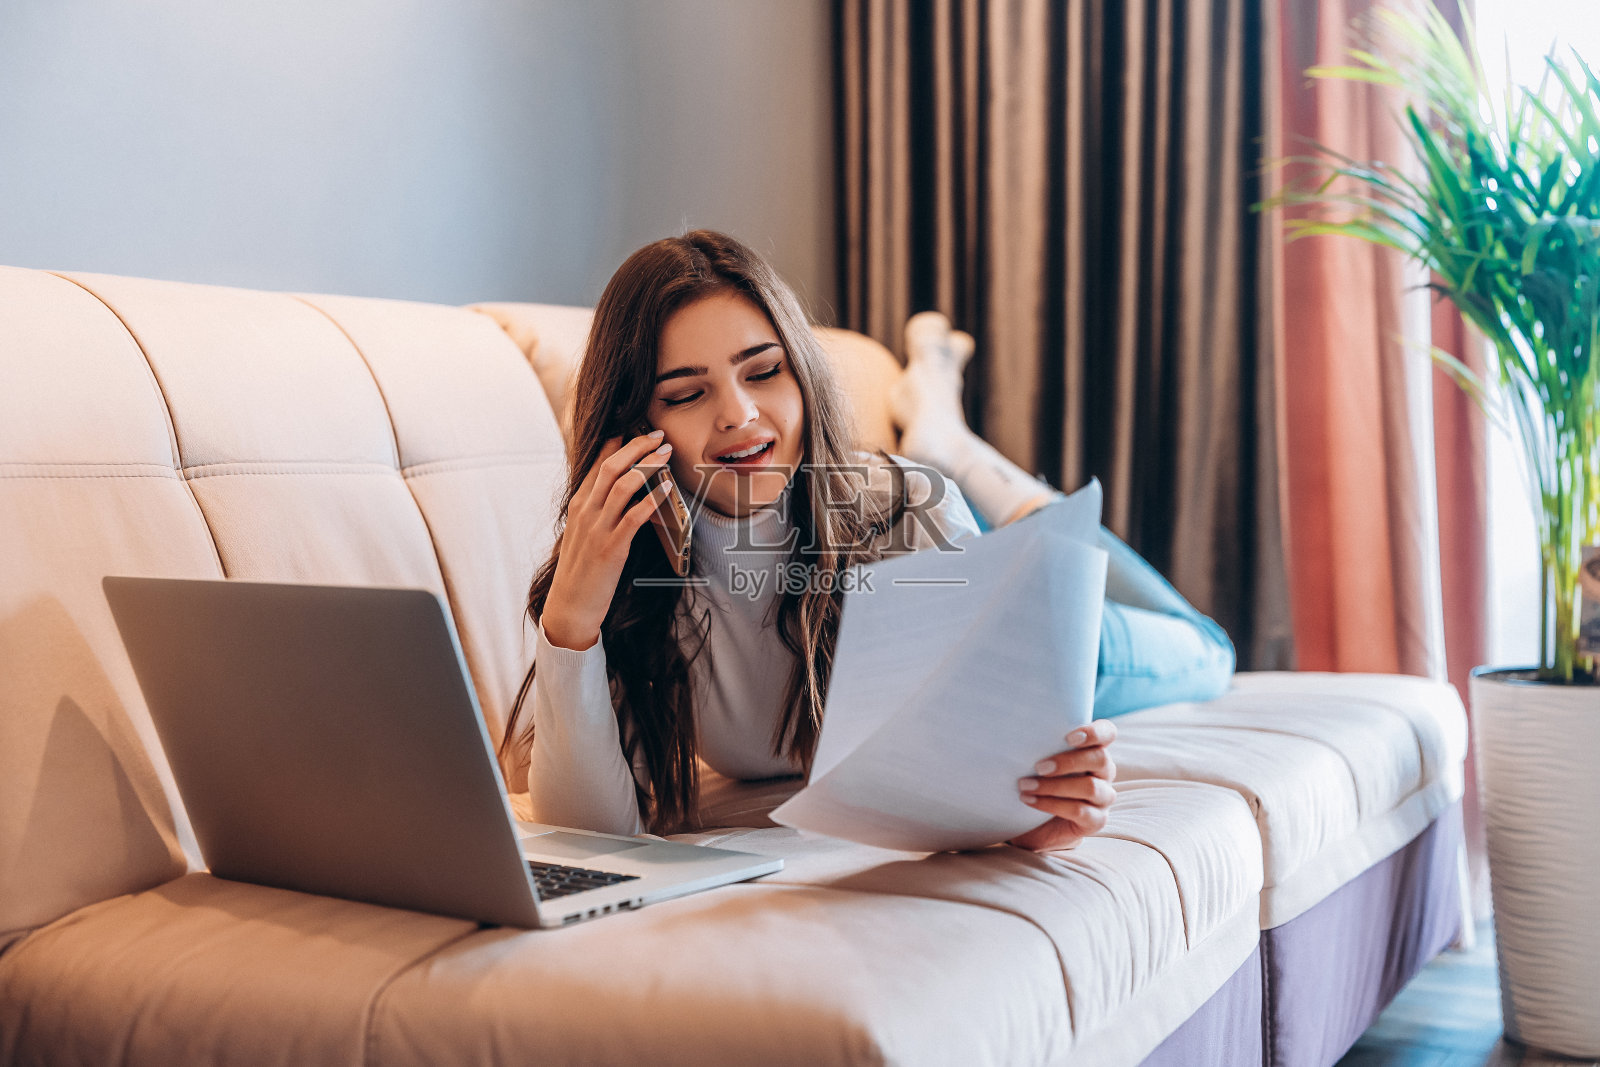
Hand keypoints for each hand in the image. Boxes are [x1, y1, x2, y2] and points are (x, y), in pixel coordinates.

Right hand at [541, 431, 675, 650]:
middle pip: (611, 466)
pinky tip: (667, 489)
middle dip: (636, 446)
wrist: (570, 605)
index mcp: (578, 505)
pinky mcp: (611, 548)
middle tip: (658, 434)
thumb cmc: (581, 570)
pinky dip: (652, 499)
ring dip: (647, 465)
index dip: (617, 443)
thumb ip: (595, 510)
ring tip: (666, 453)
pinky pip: (634, 516)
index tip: (636, 428)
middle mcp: (586, 512)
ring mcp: (597, 529)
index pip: (596, 464)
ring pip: (623, 485)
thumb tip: (615, 491)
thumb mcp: (582, 533)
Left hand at [1008, 719, 1116, 851]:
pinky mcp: (1096, 820)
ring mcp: (1103, 797)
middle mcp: (1104, 772)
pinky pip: (1079, 810)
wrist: (1035, 823)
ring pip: (1090, 787)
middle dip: (1068, 761)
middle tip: (1038, 766)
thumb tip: (1015, 728)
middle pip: (1100, 758)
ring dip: (1054, 786)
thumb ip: (1040, 745)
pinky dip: (1051, 804)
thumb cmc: (1037, 780)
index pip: (1107, 732)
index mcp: (1094, 749)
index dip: (1094, 732)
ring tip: (1025, 785)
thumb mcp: (1039, 760)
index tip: (1068, 737)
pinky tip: (1029, 800)